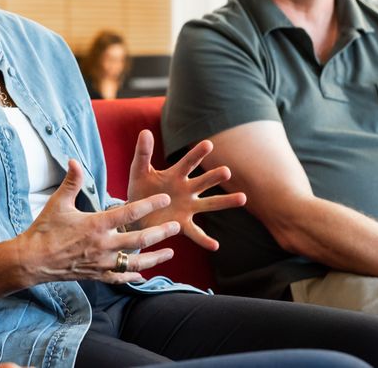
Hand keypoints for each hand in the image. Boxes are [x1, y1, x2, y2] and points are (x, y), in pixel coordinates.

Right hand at [16, 159, 180, 284]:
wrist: (32, 260)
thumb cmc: (44, 229)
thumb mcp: (58, 202)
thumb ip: (72, 181)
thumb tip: (74, 160)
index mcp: (97, 224)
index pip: (129, 213)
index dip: (149, 205)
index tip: (164, 199)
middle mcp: (103, 245)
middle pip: (140, 240)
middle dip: (160, 233)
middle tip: (176, 227)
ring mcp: (101, 262)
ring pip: (135, 262)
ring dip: (155, 258)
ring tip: (170, 253)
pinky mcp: (95, 275)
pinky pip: (119, 277)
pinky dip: (132, 277)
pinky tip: (143, 276)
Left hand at [126, 131, 246, 250]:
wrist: (134, 214)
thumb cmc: (140, 189)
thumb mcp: (138, 171)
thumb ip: (143, 153)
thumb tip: (145, 131)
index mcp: (175, 175)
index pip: (188, 163)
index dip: (197, 154)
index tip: (208, 144)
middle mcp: (186, 190)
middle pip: (203, 182)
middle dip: (214, 177)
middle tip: (226, 171)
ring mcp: (187, 208)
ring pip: (209, 204)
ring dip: (225, 201)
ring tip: (243, 198)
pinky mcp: (182, 225)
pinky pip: (196, 232)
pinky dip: (205, 240)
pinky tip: (215, 245)